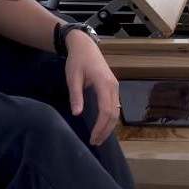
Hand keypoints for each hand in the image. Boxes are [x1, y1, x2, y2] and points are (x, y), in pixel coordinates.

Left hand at [64, 29, 120, 145]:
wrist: (85, 46)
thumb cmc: (77, 61)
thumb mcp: (73, 77)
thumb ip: (76, 95)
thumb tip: (77, 114)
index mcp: (104, 83)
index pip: (106, 110)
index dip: (100, 126)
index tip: (92, 138)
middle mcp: (113, 86)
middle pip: (114, 114)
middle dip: (105, 130)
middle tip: (95, 142)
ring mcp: (115, 86)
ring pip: (116, 111)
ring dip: (109, 126)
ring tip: (98, 137)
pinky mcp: (113, 87)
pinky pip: (115, 106)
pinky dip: (110, 118)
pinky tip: (102, 125)